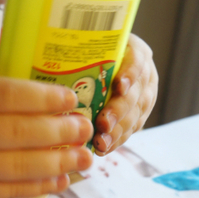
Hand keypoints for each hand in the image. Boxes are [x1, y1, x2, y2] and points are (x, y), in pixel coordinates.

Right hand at [0, 56, 93, 197]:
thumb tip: (36, 57)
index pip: (4, 96)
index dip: (42, 97)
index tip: (71, 97)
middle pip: (18, 133)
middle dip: (59, 131)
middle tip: (85, 127)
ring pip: (19, 166)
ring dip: (59, 161)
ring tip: (85, 156)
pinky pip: (10, 190)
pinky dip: (40, 186)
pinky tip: (62, 178)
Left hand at [92, 34, 157, 155]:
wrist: (106, 62)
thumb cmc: (91, 54)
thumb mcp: (90, 48)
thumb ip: (80, 55)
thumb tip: (53, 63)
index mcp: (136, 53)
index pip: (137, 61)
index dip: (130, 74)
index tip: (119, 86)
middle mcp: (144, 76)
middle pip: (136, 94)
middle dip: (119, 111)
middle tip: (103, 123)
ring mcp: (145, 97)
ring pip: (135, 116)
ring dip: (117, 131)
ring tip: (101, 142)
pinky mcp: (139, 116)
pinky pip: (131, 130)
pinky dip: (116, 140)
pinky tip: (103, 148)